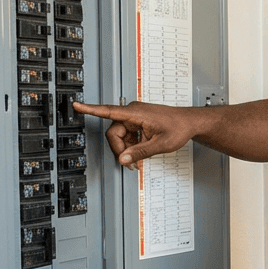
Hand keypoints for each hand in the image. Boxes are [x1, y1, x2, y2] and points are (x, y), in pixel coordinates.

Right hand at [73, 100, 198, 168]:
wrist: (190, 122)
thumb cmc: (179, 127)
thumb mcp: (160, 144)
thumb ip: (140, 152)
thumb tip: (123, 159)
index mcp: (136, 113)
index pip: (109, 111)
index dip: (91, 110)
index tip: (77, 105)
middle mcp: (132, 112)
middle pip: (114, 133)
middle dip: (121, 149)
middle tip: (132, 163)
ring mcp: (134, 117)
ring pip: (120, 136)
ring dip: (127, 149)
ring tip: (139, 160)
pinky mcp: (137, 122)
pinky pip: (127, 135)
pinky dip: (131, 146)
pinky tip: (140, 153)